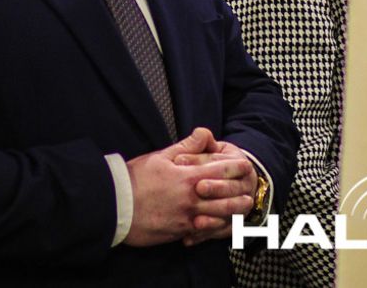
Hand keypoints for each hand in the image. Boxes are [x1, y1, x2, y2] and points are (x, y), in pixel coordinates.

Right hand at [123, 127, 255, 247]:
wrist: (117, 206)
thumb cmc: (135, 178)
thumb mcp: (160, 156)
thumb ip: (186, 146)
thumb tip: (205, 133)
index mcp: (189, 177)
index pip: (222, 171)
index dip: (237, 168)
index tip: (246, 165)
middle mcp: (193, 199)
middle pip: (227, 198)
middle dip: (241, 194)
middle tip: (250, 192)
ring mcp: (188, 218)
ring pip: (220, 218)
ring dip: (234, 214)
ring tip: (242, 211)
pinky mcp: (180, 232)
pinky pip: (206, 232)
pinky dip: (217, 229)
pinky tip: (221, 226)